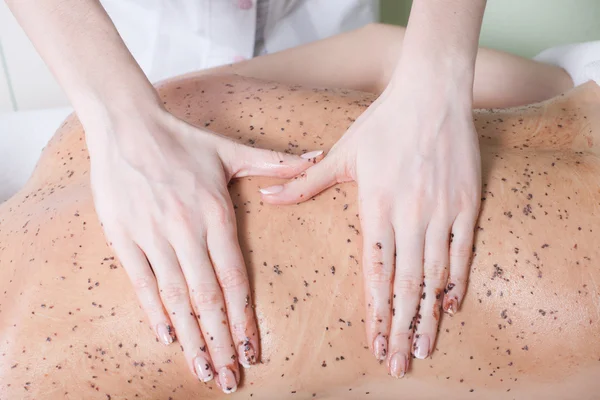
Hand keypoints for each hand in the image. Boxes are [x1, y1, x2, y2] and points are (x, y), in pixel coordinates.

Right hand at [87, 106, 321, 391]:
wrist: (126, 126)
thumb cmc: (182, 140)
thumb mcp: (231, 150)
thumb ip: (276, 163)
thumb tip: (317, 156)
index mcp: (215, 212)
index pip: (234, 277)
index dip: (244, 318)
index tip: (254, 349)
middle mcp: (185, 229)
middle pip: (207, 297)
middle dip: (221, 341)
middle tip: (232, 378)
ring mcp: (152, 235)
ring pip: (174, 297)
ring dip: (190, 337)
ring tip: (203, 370)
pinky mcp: (124, 236)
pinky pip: (140, 282)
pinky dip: (153, 312)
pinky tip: (167, 337)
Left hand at [259, 82, 480, 376]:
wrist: (431, 92)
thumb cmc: (383, 122)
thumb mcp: (340, 152)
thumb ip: (305, 182)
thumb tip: (267, 196)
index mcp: (375, 207)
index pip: (374, 272)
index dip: (375, 313)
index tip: (374, 344)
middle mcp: (409, 216)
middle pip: (404, 284)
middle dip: (400, 328)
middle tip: (398, 364)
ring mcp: (441, 211)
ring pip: (434, 275)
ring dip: (428, 316)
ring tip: (424, 349)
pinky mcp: (466, 203)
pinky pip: (463, 250)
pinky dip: (457, 280)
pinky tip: (450, 307)